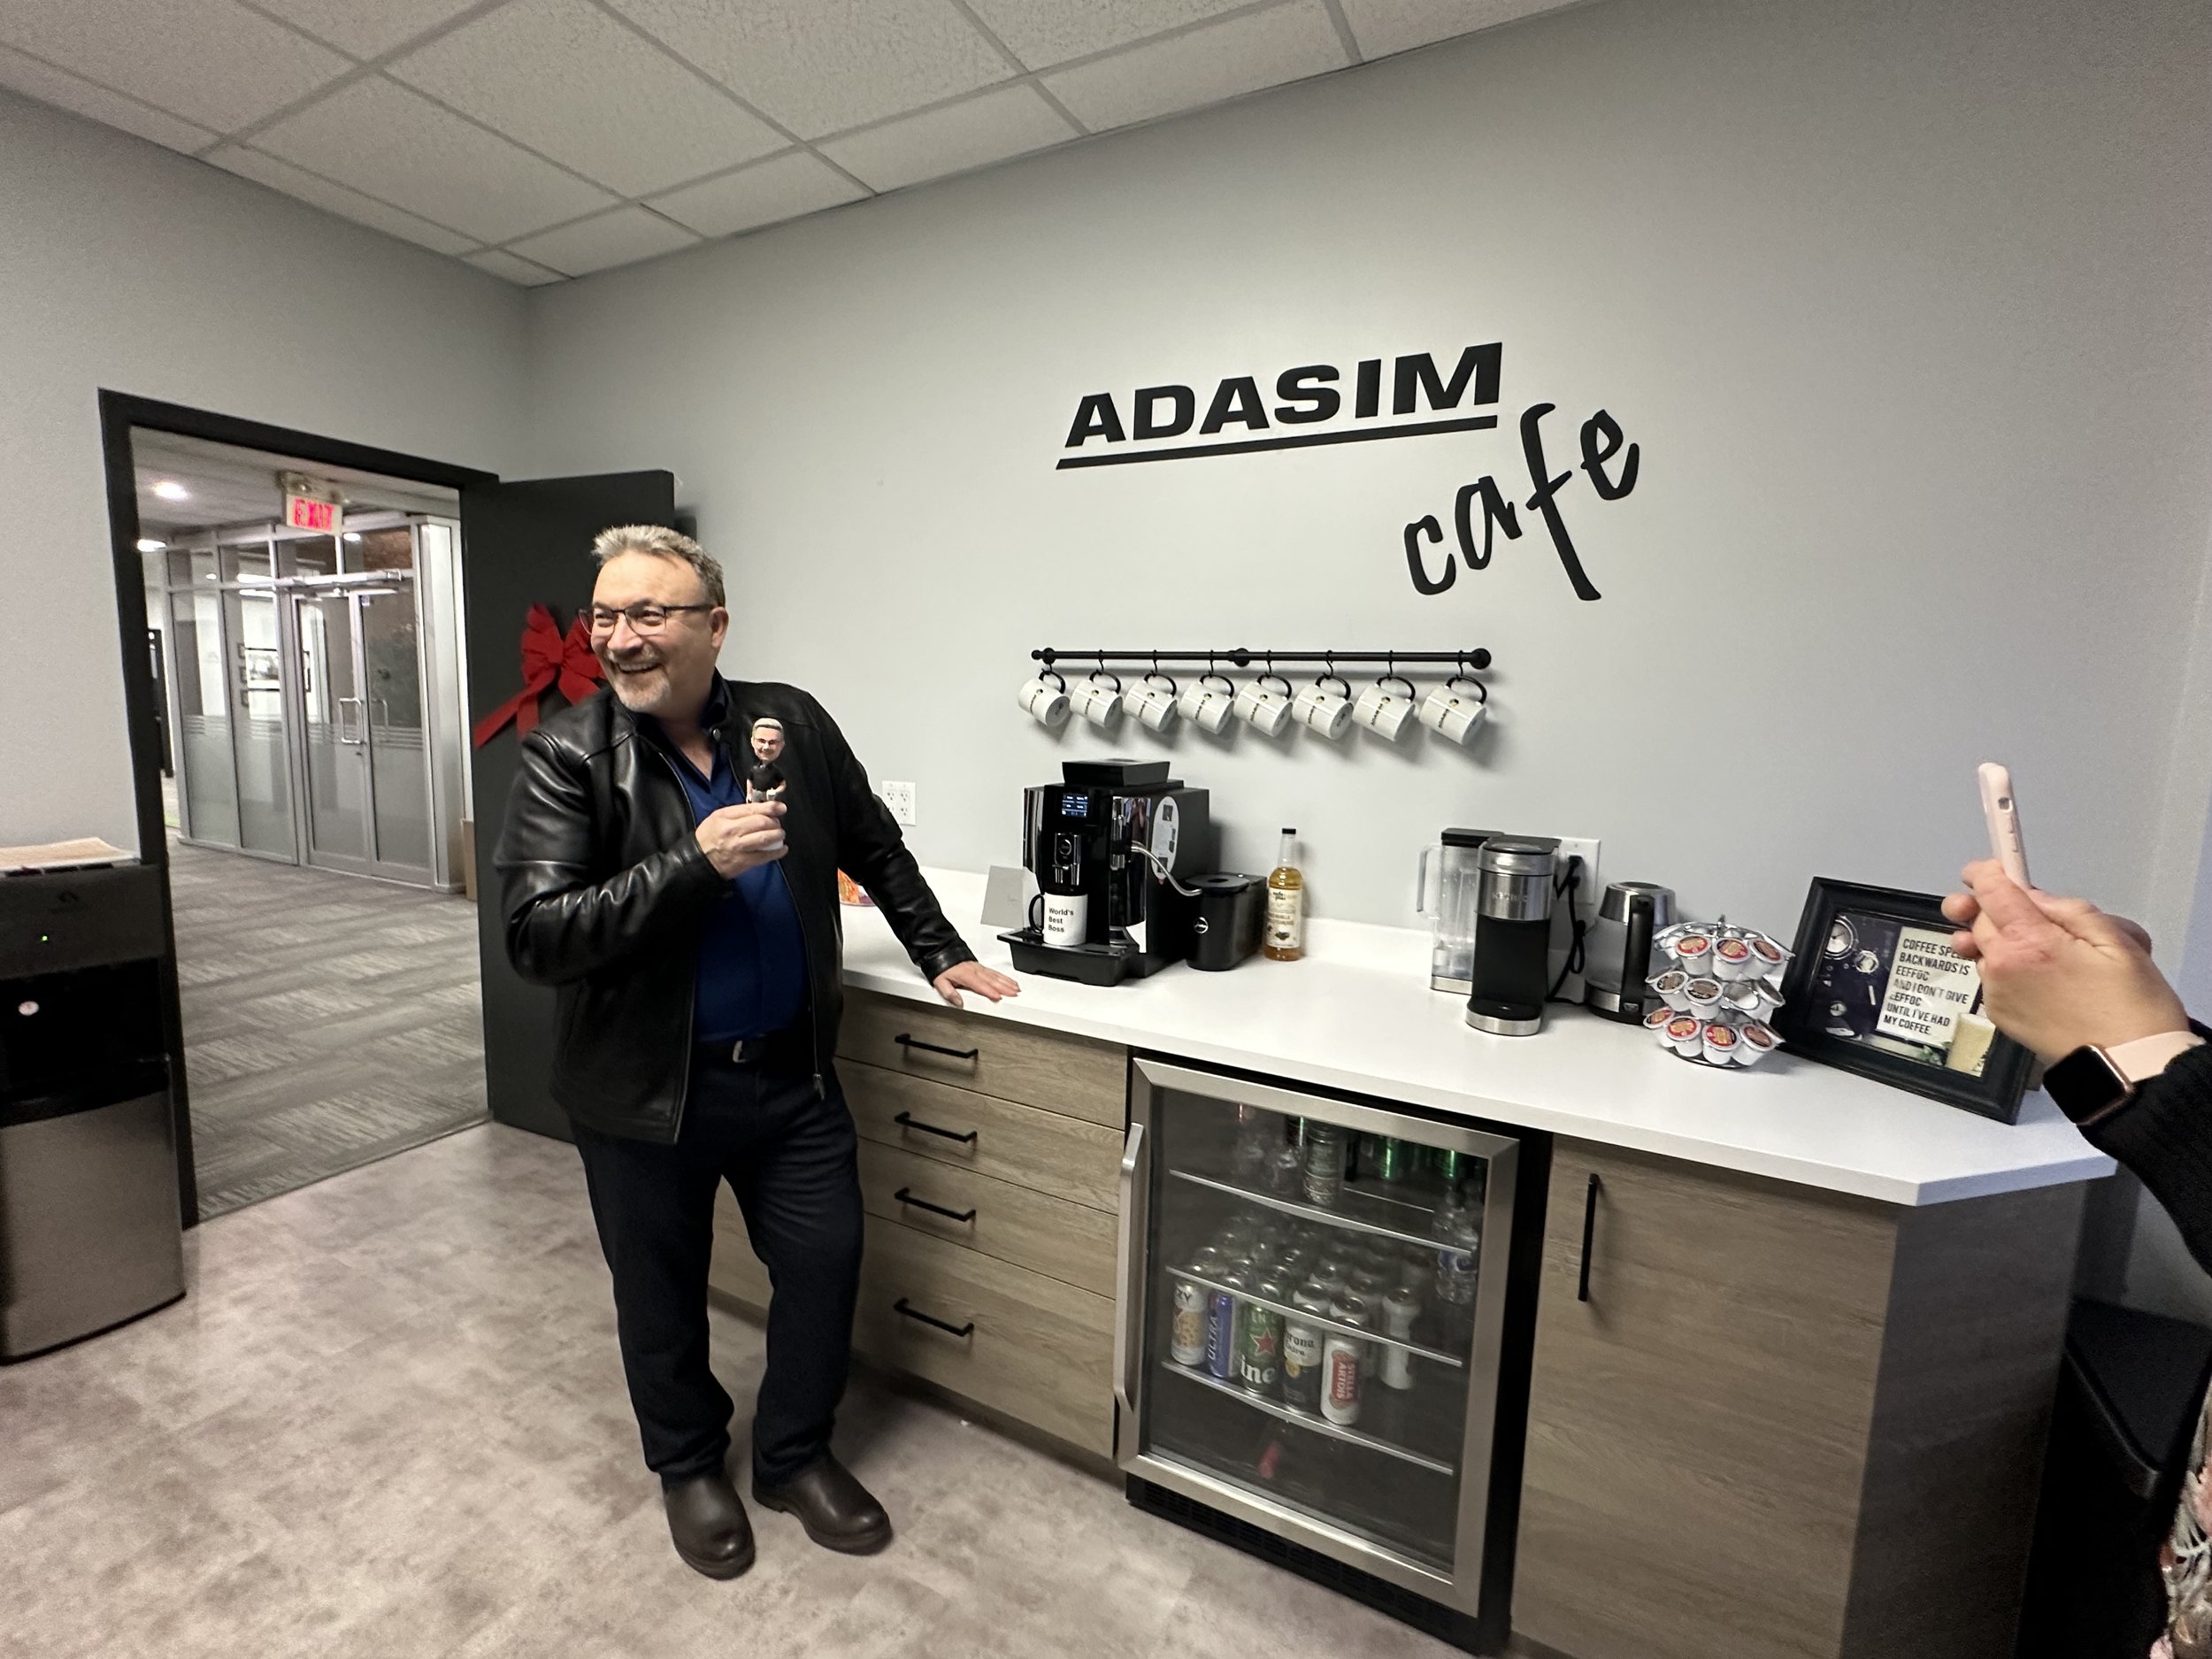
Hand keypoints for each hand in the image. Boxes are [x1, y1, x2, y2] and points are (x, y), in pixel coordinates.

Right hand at [694, 800, 786, 877]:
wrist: (698, 860)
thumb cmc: (709, 837)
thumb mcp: (718, 817)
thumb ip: (739, 812)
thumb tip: (761, 809)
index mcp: (724, 817)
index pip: (752, 809)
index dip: (770, 807)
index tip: (781, 808)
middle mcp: (732, 831)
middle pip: (761, 822)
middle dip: (774, 822)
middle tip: (777, 823)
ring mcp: (738, 847)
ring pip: (765, 838)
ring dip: (777, 835)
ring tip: (779, 834)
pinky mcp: (743, 861)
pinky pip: (765, 856)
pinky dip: (777, 852)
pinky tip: (782, 849)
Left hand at [933, 960, 1019, 1008]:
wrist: (942, 951)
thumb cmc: (942, 967)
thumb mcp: (940, 982)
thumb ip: (949, 993)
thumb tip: (958, 1002)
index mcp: (965, 975)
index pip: (980, 985)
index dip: (989, 991)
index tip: (998, 997)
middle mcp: (974, 970)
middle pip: (992, 980)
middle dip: (1004, 987)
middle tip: (1014, 993)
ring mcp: (979, 968)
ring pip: (996, 976)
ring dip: (1007, 982)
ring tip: (1016, 988)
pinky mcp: (980, 966)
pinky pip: (995, 972)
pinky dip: (1004, 977)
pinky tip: (1009, 981)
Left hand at [1939, 859, 2186, 1061]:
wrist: (2126, 1065)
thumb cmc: (2131, 1008)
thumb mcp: (2117, 940)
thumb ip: (2068, 909)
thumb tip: (2033, 894)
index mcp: (2029, 942)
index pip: (1989, 890)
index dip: (1988, 872)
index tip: (1994, 866)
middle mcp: (2002, 966)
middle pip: (1978, 918)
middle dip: (1992, 906)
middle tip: (2021, 906)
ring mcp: (1997, 992)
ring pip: (1983, 948)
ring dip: (1999, 938)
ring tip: (2038, 945)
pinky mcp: (1999, 1013)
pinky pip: (1993, 975)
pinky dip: (2006, 966)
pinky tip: (2040, 975)